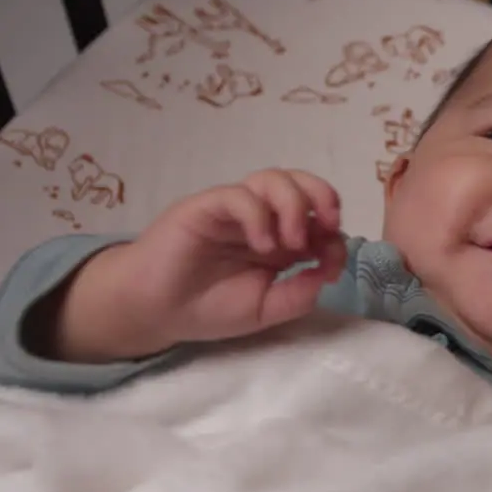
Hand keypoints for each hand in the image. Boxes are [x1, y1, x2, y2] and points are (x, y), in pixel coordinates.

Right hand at [51, 169, 347, 361]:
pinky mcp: (206, 207)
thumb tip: (329, 271)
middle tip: (327, 228)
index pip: (320, 216)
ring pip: (273, 179)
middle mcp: (262, 217)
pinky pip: (238, 195)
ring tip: (293, 242)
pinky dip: (258, 215)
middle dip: (324, 198)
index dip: (334, 234)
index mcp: (281, 239)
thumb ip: (300, 293)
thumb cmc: (210, 308)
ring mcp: (234, 209)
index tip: (332, 264)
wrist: (156, 312)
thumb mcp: (267, 309)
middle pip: (302, 183)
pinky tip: (261, 245)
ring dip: (294, 204)